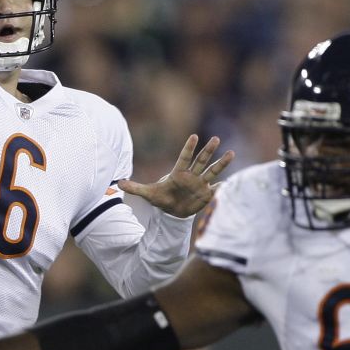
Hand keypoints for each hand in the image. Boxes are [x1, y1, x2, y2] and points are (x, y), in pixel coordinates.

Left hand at [117, 135, 233, 217]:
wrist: (172, 212)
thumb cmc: (162, 199)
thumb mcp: (148, 194)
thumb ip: (135, 188)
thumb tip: (118, 183)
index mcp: (178, 173)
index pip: (184, 158)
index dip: (189, 148)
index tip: (194, 136)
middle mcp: (191, 176)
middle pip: (201, 161)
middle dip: (208, 150)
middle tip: (216, 139)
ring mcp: (200, 184)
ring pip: (212, 171)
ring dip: (221, 163)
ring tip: (231, 153)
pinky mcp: (206, 194)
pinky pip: (216, 189)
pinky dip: (223, 186)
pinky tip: (231, 182)